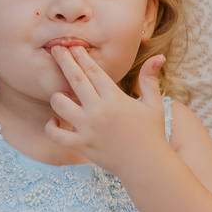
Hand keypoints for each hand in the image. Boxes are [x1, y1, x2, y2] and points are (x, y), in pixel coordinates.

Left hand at [46, 46, 170, 173]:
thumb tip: (159, 55)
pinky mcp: (81, 145)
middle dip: (64, 61)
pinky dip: (51, 127)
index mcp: (115, 98)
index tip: (73, 46)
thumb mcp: (153, 103)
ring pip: (60, 104)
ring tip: (59, 92)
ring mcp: (88, 128)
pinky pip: (56, 134)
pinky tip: (55, 121)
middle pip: (75, 79)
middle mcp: (99, 110)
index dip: (81, 56)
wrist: (147, 165)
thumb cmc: (151, 132)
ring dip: (57, 95)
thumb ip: (150, 78)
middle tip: (54, 49)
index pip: (93, 70)